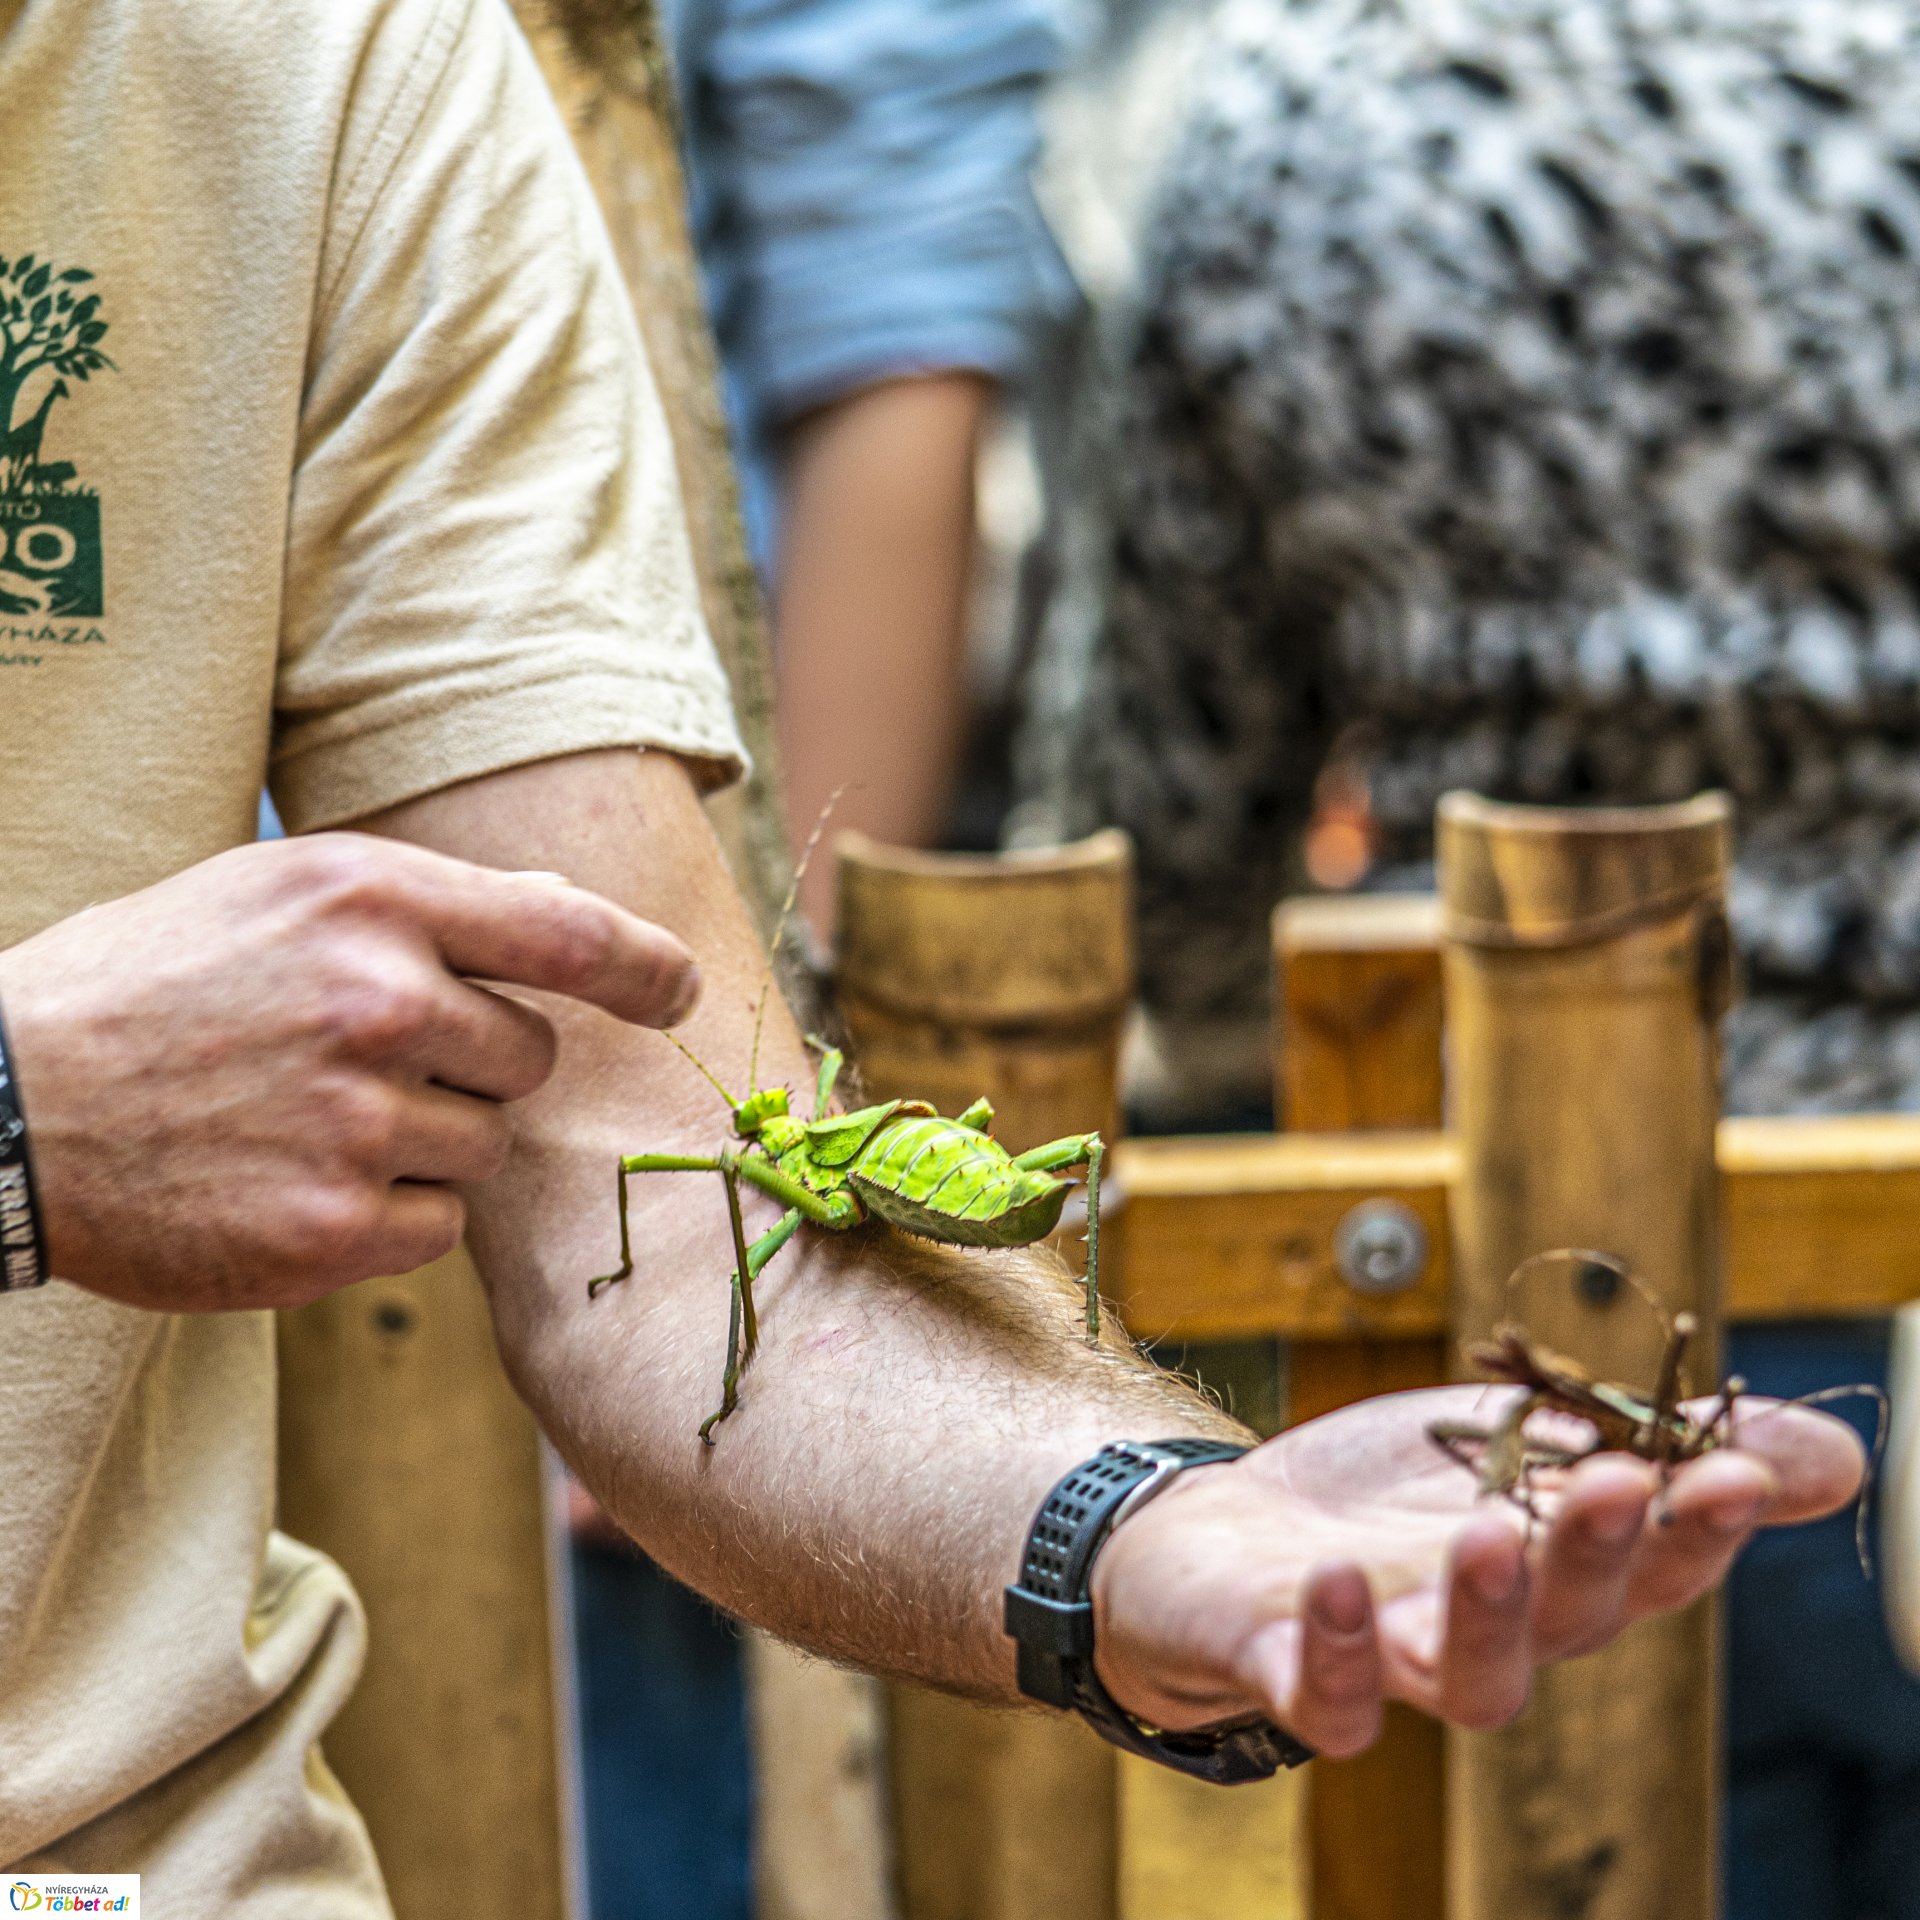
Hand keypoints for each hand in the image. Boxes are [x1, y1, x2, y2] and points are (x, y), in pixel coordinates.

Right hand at [0, 833, 699, 1310]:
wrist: (1, 1103)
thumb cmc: (153, 984)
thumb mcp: (278, 893)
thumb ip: (425, 904)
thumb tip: (568, 912)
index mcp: (371, 901)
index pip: (569, 935)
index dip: (644, 968)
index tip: (678, 993)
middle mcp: (378, 1002)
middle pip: (529, 1061)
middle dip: (474, 1069)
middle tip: (359, 1065)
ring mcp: (356, 1120)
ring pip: (486, 1150)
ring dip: (427, 1146)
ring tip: (309, 1121)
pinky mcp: (331, 1228)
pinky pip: (438, 1228)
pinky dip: (388, 1217)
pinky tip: (297, 1182)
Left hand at [1089, 1385, 1864, 1754]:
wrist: (1216, 1540)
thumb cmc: (1381, 1499)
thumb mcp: (1511, 1442)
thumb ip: (1647, 1446)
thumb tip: (1823, 1454)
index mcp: (1548, 1577)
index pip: (1645, 1568)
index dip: (1694, 1527)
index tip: (1738, 1467)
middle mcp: (1486, 1636)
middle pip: (1570, 1624)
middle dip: (1602, 1555)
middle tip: (1620, 1481)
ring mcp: (1389, 1663)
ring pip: (1469, 1681)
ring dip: (1489, 1612)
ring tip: (1489, 1534)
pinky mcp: (1289, 1668)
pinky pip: (1324, 1695)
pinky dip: (1334, 1650)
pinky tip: (1335, 1576)